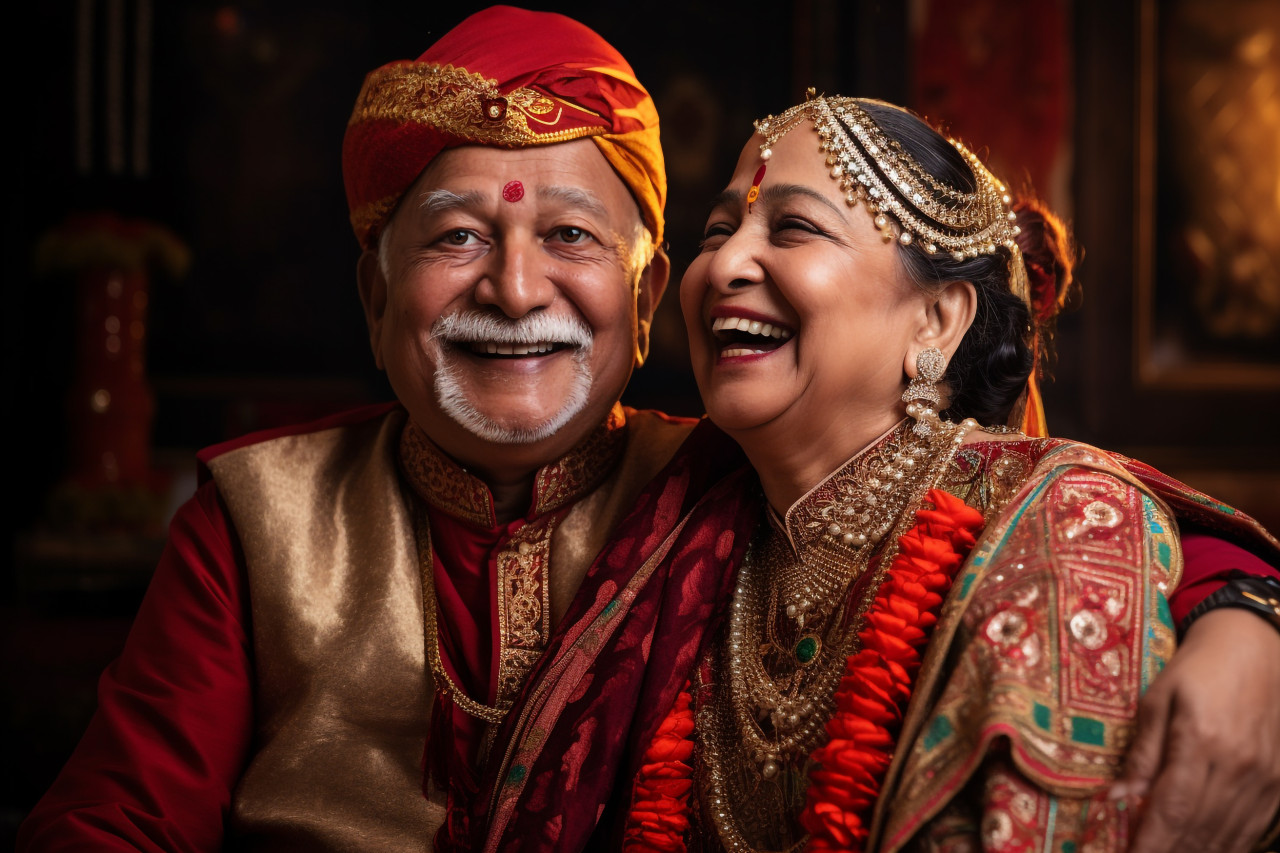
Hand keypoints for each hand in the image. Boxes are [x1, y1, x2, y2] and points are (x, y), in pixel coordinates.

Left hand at [1113, 608, 1279, 851]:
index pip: (1172, 808)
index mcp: (1201, 741)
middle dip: (1169, 851)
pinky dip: (1229, 845)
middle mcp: (1238, 765)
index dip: (1151, 841)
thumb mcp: (1158, 700)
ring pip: (1229, 834)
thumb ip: (1143, 752)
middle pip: (1200, 828)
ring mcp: (1265, 776)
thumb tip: (1118, 797)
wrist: (1254, 649)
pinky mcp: (1279, 781)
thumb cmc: (1197, 671)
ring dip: (1198, 851)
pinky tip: (1206, 849)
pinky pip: (1254, 827)